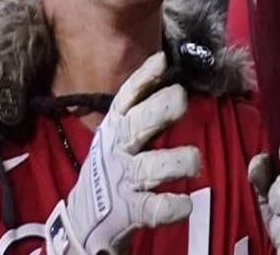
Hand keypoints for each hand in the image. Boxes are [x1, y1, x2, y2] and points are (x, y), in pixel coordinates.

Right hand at [45, 52, 197, 254]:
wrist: (85, 219)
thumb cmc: (115, 163)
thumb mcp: (120, 131)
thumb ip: (143, 104)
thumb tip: (166, 63)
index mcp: (116, 126)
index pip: (127, 97)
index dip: (143, 78)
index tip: (162, 61)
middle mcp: (118, 149)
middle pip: (136, 126)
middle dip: (158, 110)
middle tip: (180, 98)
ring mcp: (124, 180)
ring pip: (148, 168)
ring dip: (173, 162)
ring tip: (194, 160)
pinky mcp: (130, 211)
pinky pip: (152, 209)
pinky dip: (169, 207)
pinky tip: (185, 204)